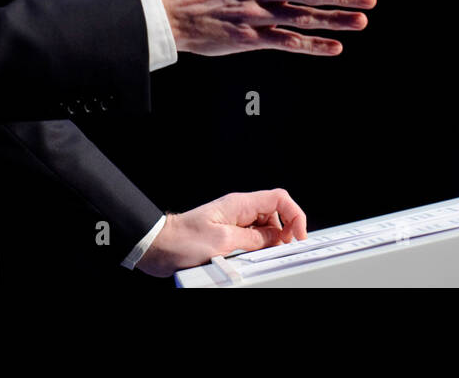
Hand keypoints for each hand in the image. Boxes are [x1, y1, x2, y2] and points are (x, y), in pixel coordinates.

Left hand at [136, 188, 308, 276]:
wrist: (159, 246)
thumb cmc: (182, 240)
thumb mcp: (222, 241)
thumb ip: (253, 238)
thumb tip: (275, 238)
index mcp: (239, 204)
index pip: (278, 199)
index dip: (295, 215)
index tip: (299, 235)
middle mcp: (239, 210)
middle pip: (275, 214)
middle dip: (285, 231)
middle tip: (284, 250)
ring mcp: (233, 222)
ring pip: (265, 227)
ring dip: (271, 241)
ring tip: (266, 256)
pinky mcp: (228, 234)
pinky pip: (252, 237)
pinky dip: (258, 247)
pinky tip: (253, 257)